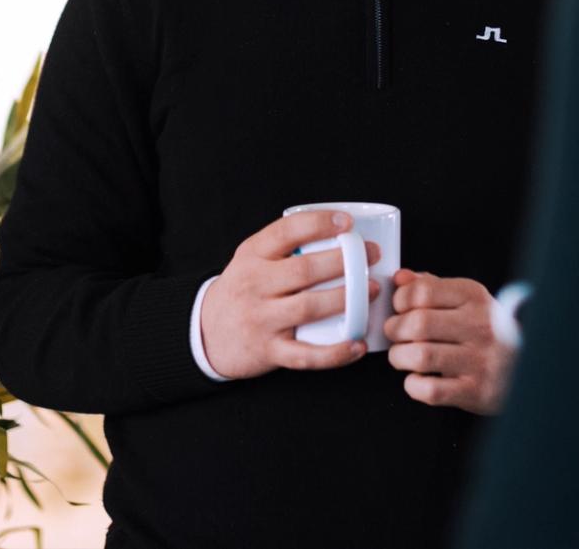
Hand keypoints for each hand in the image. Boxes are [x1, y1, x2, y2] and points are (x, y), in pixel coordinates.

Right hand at [199, 210, 381, 379]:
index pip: (286, 232)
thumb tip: (341, 231)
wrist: (206, 332)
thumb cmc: (243, 290)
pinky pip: (306, 354)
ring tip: (373, 289)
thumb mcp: (251, 259)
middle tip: (372, 255)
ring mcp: (261, 319)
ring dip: (347, 298)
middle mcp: (254, 285)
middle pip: (304, 270)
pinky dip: (335, 352)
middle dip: (345, 261)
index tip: (347, 223)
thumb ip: (283, 247)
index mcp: (252, 256)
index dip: (319, 223)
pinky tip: (357, 344)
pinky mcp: (269, 351)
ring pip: (309, 308)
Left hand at [383, 270, 512, 414]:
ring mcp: (479, 360)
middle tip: (396, 334)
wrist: (528, 366)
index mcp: (474, 298)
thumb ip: (432, 287)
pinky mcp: (476, 391)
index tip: (400, 308)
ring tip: (403, 356)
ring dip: (400, 357)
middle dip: (395, 330)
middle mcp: (479, 326)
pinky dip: (413, 385)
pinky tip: (417, 379)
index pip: (424, 291)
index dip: (401, 299)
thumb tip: (400, 278)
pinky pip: (431, 390)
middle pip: (418, 323)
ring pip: (421, 356)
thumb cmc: (489, 330)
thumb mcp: (467, 300)